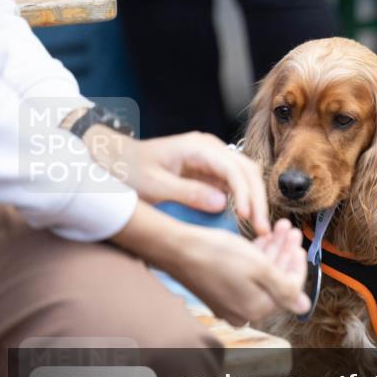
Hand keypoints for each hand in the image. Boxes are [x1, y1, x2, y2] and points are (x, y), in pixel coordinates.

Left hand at [81, 129, 270, 235]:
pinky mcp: (212, 172)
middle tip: (263, 229)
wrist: (113, 161)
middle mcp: (211, 148)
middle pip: (248, 171)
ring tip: (260, 228)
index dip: (244, 193)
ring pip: (247, 177)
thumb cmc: (128, 170)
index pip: (233, 168)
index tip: (247, 217)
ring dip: (256, 201)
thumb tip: (221, 203)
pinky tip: (248, 220)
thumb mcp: (153, 185)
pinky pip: (237, 185)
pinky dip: (245, 201)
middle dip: (258, 199)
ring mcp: (213, 159)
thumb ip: (187, 193)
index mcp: (198, 147)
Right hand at [112, 203, 309, 324]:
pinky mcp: (220, 290)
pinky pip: (245, 273)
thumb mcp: (259, 268)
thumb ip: (285, 287)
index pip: (290, 289)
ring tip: (279, 227)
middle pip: (275, 280)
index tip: (299, 244)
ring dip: (273, 249)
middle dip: (285, 252)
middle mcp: (243, 311)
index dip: (298, 265)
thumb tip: (306, 307)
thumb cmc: (216, 255)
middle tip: (290, 230)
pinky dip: (255, 255)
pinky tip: (261, 236)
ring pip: (261, 273)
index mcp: (256, 309)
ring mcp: (230, 301)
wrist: (177, 248)